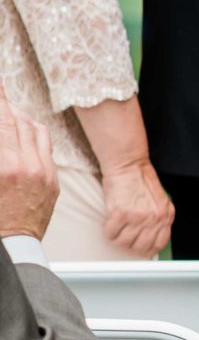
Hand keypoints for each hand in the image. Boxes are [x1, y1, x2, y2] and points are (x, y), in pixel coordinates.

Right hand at [0, 107, 57, 241]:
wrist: (13, 248)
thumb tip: (3, 133)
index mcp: (5, 168)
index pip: (2, 126)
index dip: (0, 104)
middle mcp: (27, 167)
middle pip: (15, 124)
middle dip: (5, 106)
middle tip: (1, 92)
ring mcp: (43, 173)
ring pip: (33, 131)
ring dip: (19, 117)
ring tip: (8, 108)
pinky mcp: (52, 181)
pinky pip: (45, 147)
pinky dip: (34, 132)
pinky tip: (25, 127)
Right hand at [99, 160, 173, 256]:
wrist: (129, 166)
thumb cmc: (141, 181)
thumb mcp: (159, 201)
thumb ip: (159, 218)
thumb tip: (152, 238)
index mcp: (166, 215)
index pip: (159, 243)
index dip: (148, 249)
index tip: (140, 248)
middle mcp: (154, 218)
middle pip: (141, 247)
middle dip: (130, 246)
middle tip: (125, 238)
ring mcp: (138, 217)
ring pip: (124, 243)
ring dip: (117, 238)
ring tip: (117, 228)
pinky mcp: (121, 213)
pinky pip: (110, 233)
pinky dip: (108, 230)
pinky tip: (110, 222)